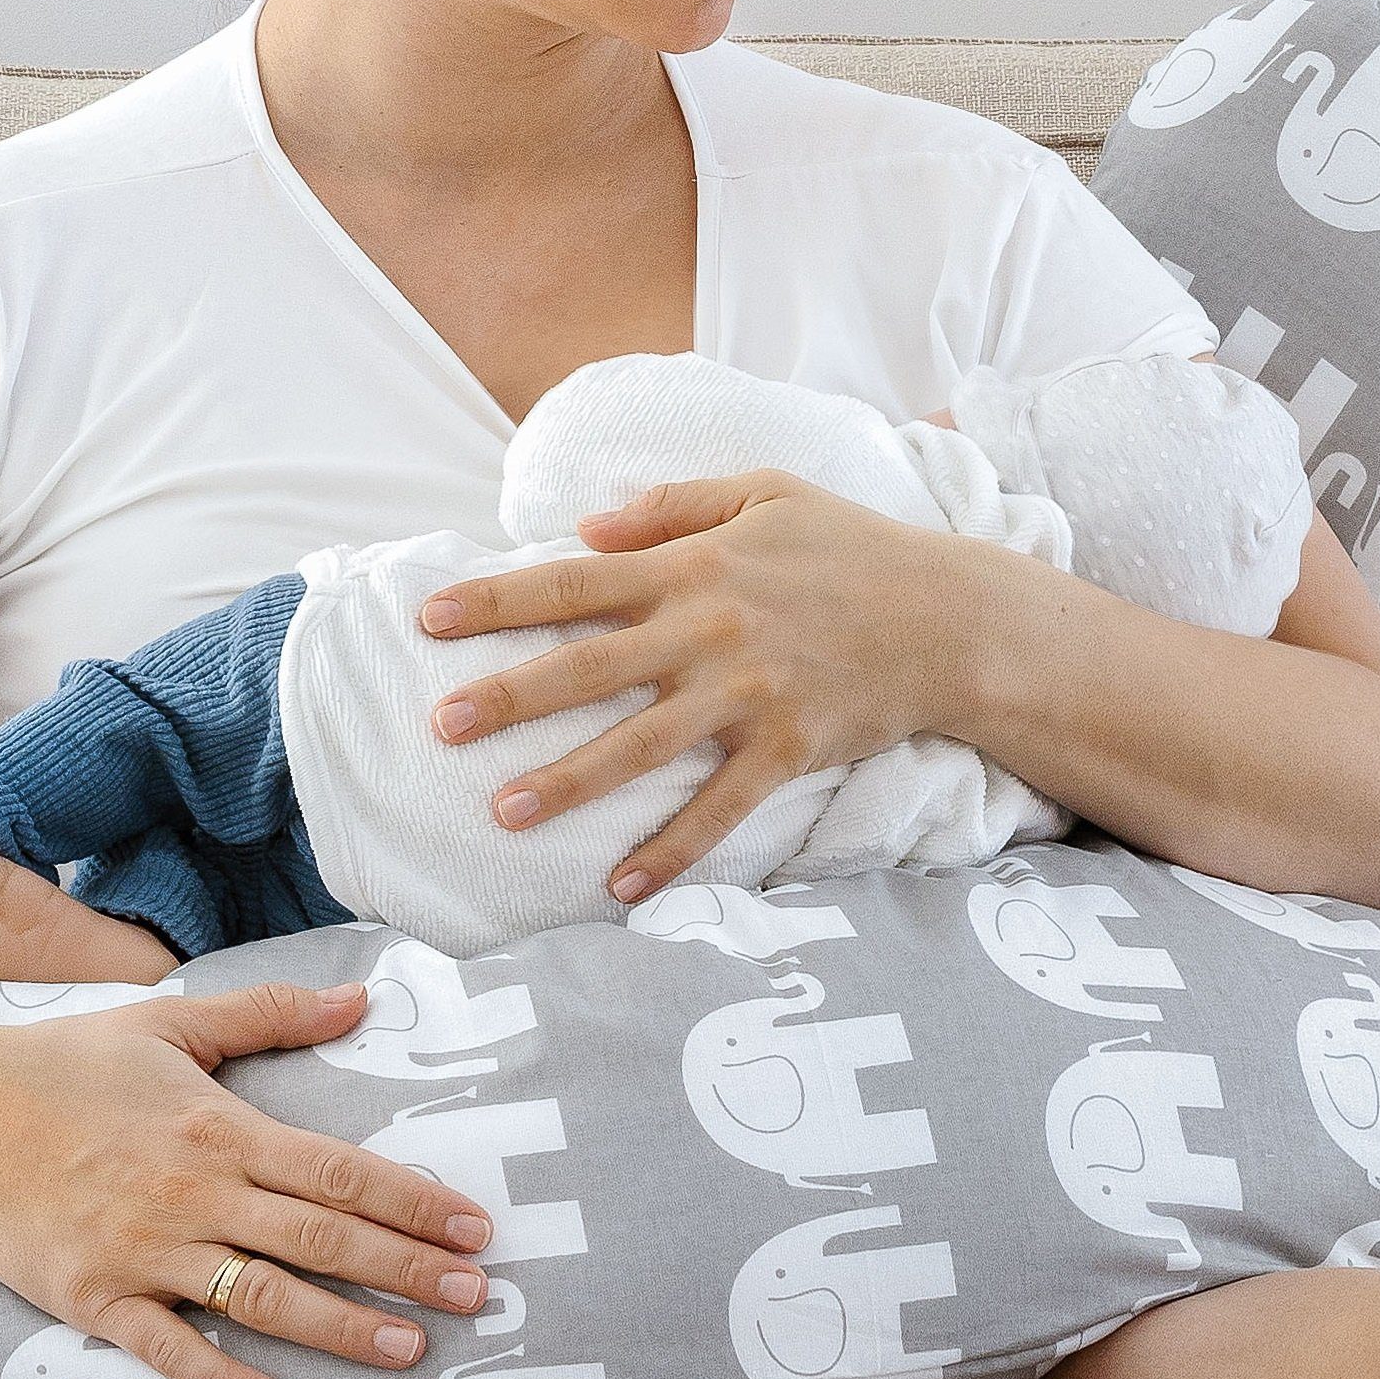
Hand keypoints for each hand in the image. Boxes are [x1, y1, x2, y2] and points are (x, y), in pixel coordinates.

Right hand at [0, 981, 498, 1378]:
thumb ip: (270, 1014)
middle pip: (319, 1235)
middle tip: (477, 1297)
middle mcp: (194, 1191)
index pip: (338, 1168)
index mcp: (218, 1126)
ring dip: (339, 1325)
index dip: (412, 1201)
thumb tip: (361, 997)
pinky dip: (219, 1377)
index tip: (473, 1228)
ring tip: (408, 1351)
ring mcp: (145, 1249)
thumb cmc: (67, 1066)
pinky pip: (166, 1347)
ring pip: (261, 1296)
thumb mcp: (171, 1024)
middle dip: (403, 1269)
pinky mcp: (96, 1298)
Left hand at [416, 470, 994, 902]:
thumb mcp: (765, 492)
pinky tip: (622, 886)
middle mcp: (710, 632)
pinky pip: (720, 809)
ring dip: (568, 782)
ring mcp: (747, 696)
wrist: (948, 617)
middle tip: (440, 724)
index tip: (431, 618)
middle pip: (589, 668)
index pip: (575, 581)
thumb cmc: (849, 547)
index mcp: (694, 567)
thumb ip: (671, 505)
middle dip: (509, 696)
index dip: (499, 599)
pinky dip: (673, 850)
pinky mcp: (786, 750)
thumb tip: (585, 525)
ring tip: (502, 811)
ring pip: (640, 747)